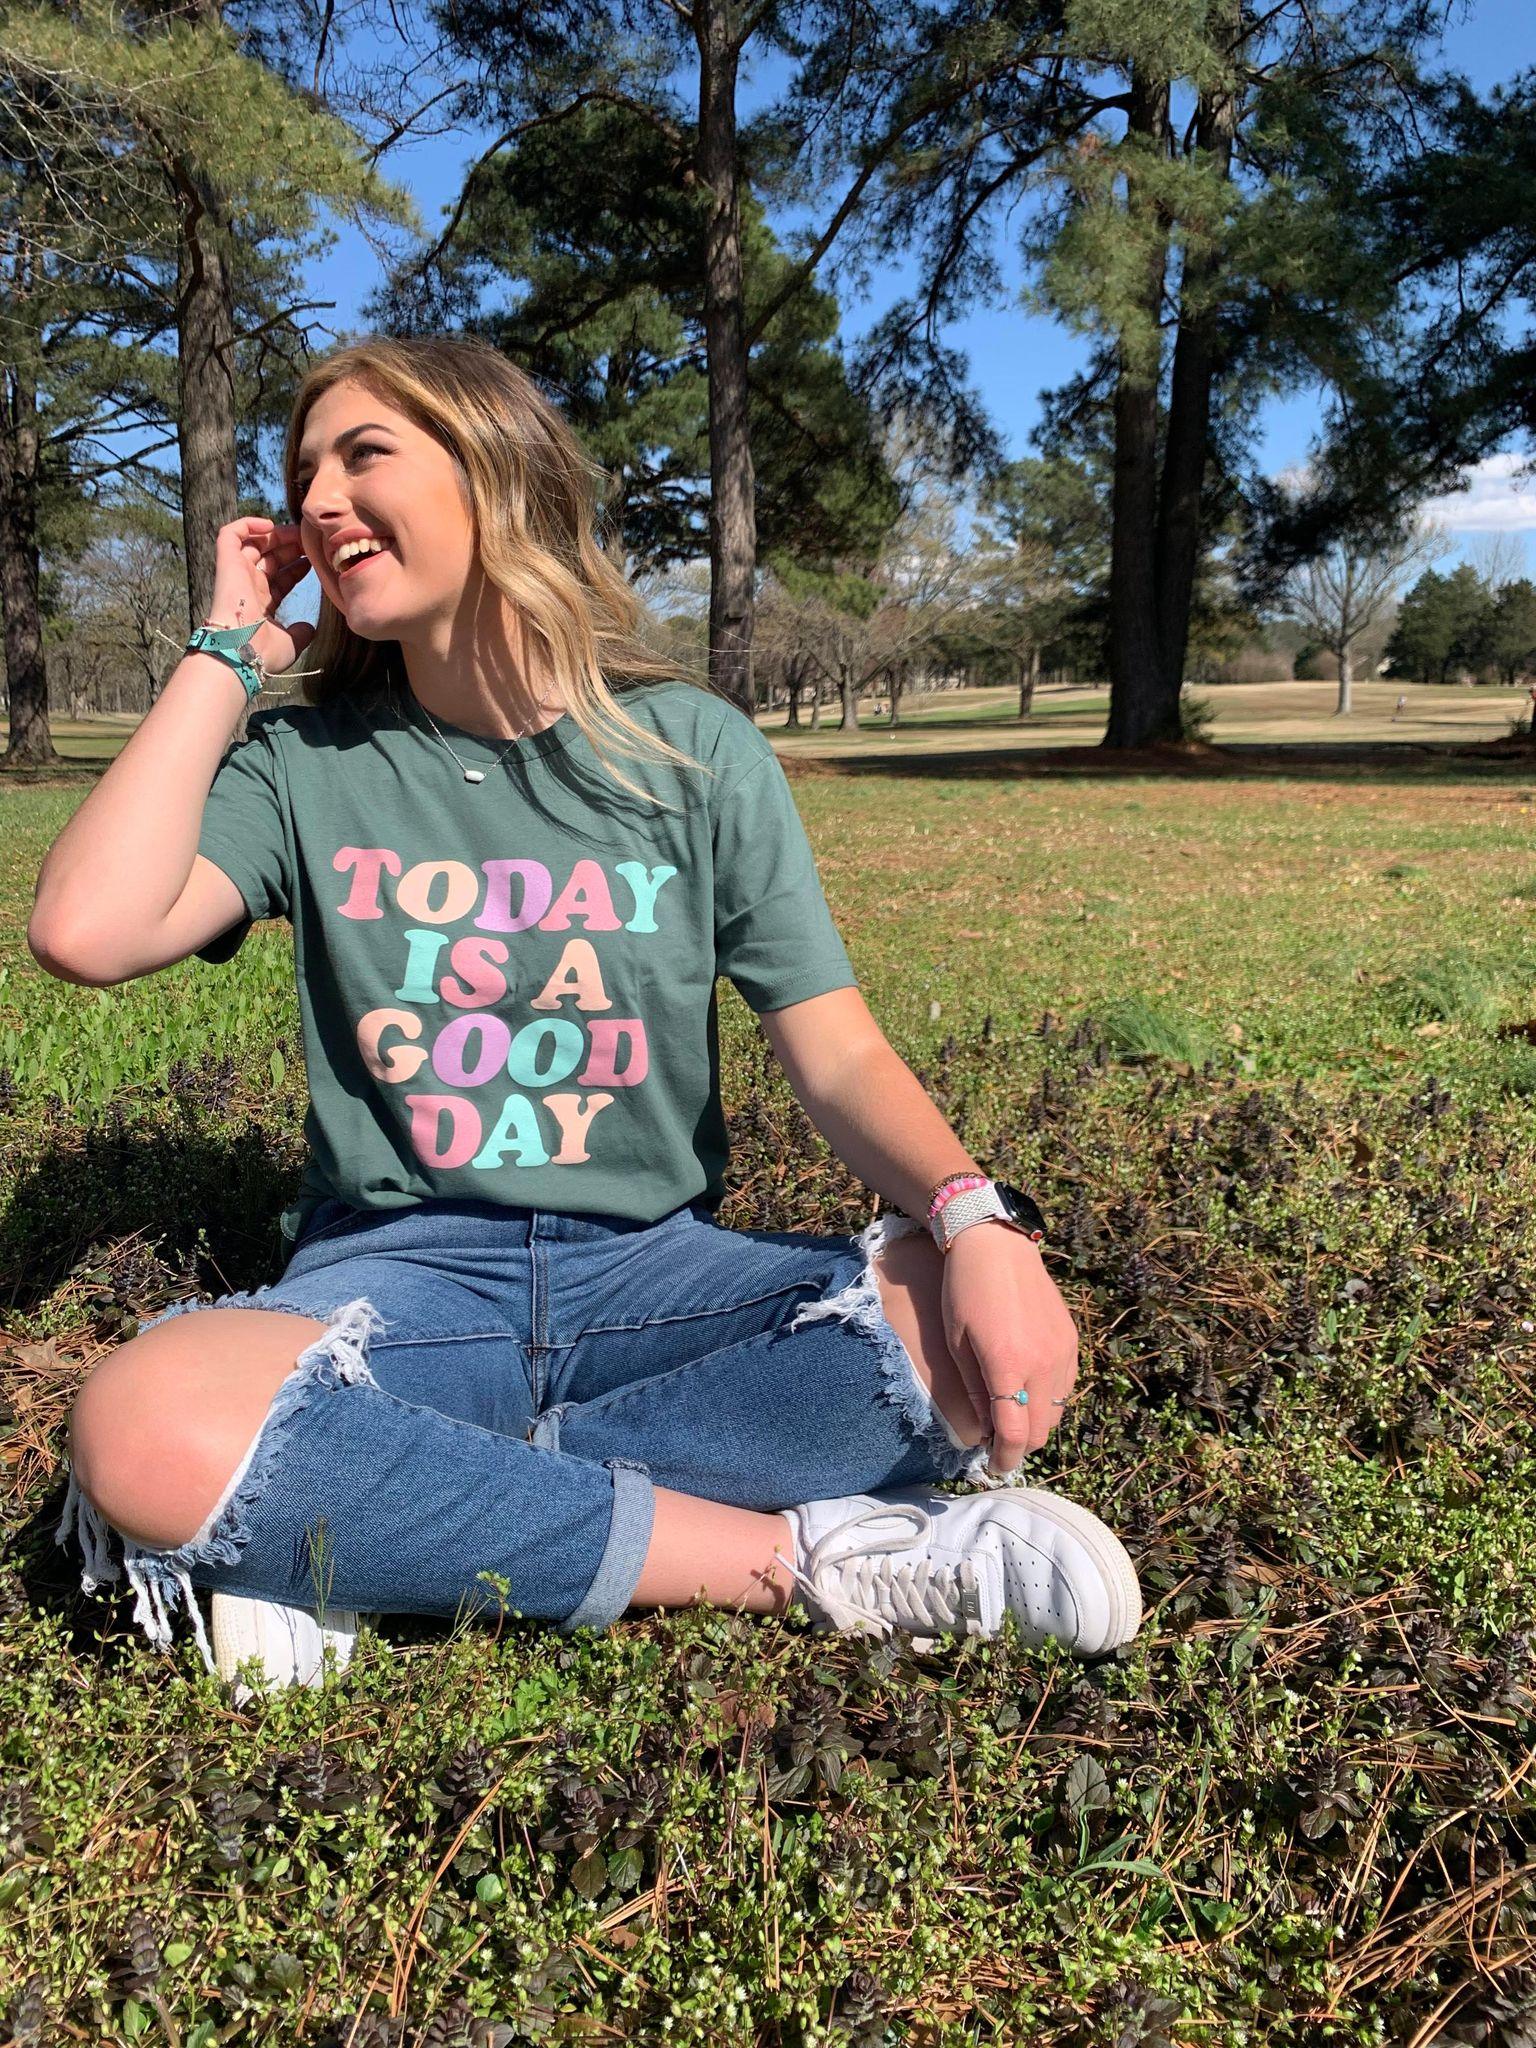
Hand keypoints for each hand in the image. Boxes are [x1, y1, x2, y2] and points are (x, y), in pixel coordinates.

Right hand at [206, 518, 314, 674]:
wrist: (242, 651)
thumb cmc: (264, 651)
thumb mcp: (291, 643)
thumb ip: (301, 633)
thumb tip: (309, 628)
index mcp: (261, 604)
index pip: (280, 579)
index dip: (297, 568)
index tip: (314, 561)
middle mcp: (248, 587)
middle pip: (269, 558)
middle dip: (290, 548)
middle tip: (309, 541)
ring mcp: (237, 574)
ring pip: (253, 543)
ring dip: (275, 535)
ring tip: (296, 532)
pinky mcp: (226, 562)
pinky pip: (230, 534)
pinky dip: (247, 525)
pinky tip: (269, 525)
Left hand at [939, 1221, 1079, 1476]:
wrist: (997, 1245)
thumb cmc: (965, 1291)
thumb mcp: (956, 1343)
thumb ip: (972, 1391)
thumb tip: (984, 1431)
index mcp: (1008, 1365)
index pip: (1015, 1434)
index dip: (1004, 1458)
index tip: (994, 1466)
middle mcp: (1042, 1363)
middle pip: (1041, 1432)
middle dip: (1020, 1445)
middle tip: (996, 1440)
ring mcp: (1062, 1352)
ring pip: (1059, 1413)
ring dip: (1036, 1424)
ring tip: (1011, 1413)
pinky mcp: (1071, 1342)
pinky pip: (1067, 1387)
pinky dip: (1049, 1400)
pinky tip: (1028, 1388)